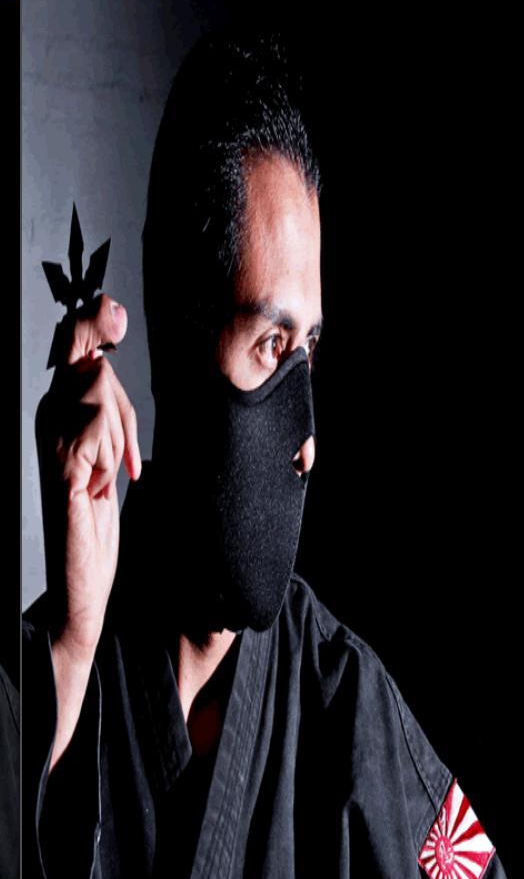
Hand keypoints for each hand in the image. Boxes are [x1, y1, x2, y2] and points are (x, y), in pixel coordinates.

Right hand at [36, 294, 140, 654]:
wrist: (83, 569)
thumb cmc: (96, 513)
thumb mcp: (109, 450)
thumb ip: (107, 406)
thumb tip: (101, 356)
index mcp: (58, 410)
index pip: (74, 349)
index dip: (92, 323)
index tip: (112, 309)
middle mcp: (47, 416)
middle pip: (95, 366)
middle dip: (121, 410)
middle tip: (118, 461)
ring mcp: (49, 437)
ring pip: (100, 392)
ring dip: (120, 439)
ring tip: (106, 476)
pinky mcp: (60, 460)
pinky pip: (98, 426)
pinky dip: (113, 455)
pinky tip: (100, 485)